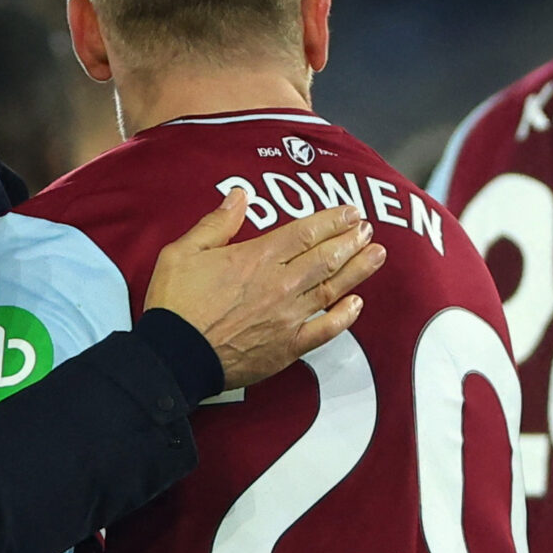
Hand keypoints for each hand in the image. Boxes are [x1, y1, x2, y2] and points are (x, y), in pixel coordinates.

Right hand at [145, 193, 386, 389]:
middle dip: (350, 240)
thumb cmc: (175, 304)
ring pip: (331, 288)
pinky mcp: (288, 347)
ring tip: (378, 254)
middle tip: (368, 229)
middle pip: (325, 257)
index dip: (332, 220)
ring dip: (357, 270)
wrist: (174, 357)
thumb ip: (216, 223)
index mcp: (256, 257)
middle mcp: (280, 284)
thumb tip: (240, 195)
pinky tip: (357, 304)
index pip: (304, 232)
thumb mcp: (183, 252)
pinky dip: (344, 316)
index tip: (351, 211)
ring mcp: (288, 317)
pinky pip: (324, 330)